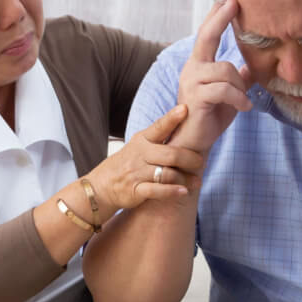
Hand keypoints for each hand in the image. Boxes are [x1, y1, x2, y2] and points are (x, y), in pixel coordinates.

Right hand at [90, 105, 205, 209]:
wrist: (101, 186)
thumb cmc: (127, 164)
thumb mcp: (138, 146)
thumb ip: (158, 138)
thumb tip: (183, 123)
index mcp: (142, 140)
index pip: (159, 127)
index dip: (172, 118)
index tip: (185, 109)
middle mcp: (139, 154)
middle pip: (170, 153)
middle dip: (190, 158)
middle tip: (201, 162)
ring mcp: (137, 173)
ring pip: (167, 174)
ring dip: (185, 179)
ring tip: (197, 182)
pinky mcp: (136, 190)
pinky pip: (157, 191)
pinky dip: (172, 192)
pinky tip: (183, 192)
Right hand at [173, 0, 253, 152]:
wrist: (193, 143)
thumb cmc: (209, 118)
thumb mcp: (230, 94)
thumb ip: (239, 78)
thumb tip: (253, 65)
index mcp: (199, 65)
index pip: (207, 34)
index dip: (217, 16)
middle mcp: (192, 68)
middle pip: (206, 37)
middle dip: (220, 18)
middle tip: (233, 2)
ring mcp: (192, 82)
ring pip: (225, 70)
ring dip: (240, 86)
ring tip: (243, 100)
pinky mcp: (196, 97)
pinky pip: (224, 89)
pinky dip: (239, 98)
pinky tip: (244, 107)